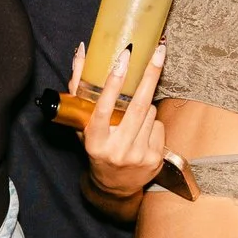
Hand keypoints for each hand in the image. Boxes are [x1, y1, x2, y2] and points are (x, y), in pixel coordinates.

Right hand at [71, 39, 168, 199]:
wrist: (115, 186)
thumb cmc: (97, 147)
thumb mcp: (83, 124)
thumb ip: (79, 88)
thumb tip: (81, 51)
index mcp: (95, 142)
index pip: (104, 109)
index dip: (113, 82)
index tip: (123, 58)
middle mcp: (117, 150)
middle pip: (138, 107)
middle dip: (150, 76)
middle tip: (158, 52)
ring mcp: (138, 156)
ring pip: (150, 113)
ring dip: (145, 104)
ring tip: (133, 116)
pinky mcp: (155, 159)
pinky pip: (158, 125)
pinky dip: (152, 122)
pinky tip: (141, 133)